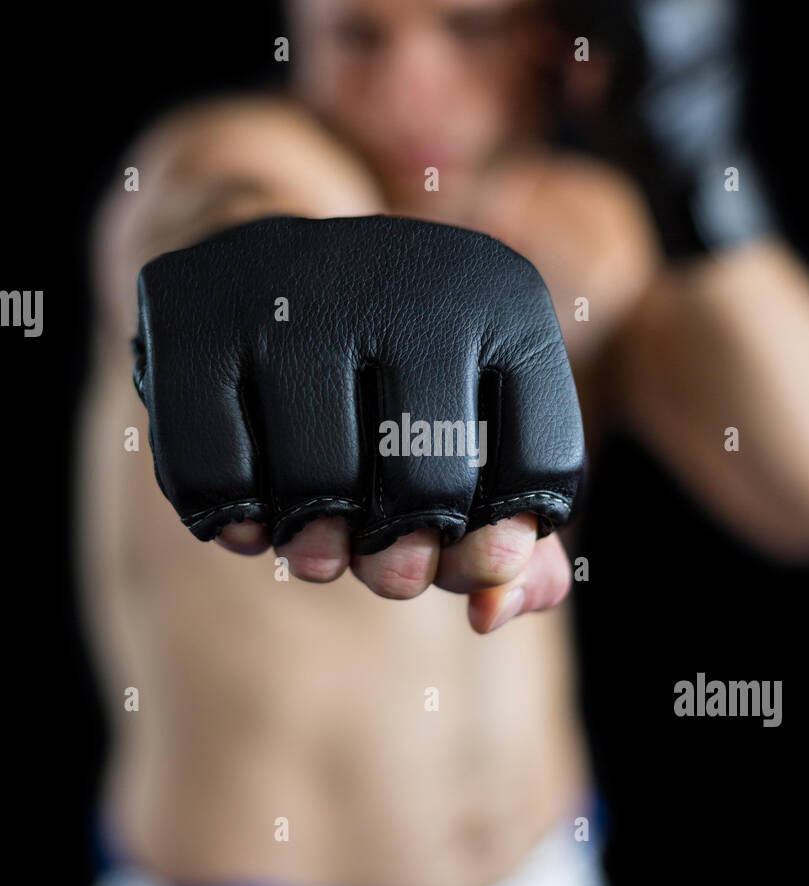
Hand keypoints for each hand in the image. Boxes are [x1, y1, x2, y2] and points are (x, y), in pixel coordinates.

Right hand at [133, 213, 583, 621]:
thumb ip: (509, 533)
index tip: (462, 544)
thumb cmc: (394, 379)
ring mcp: (293, 285)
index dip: (501, 543)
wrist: (272, 273)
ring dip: (317, 550)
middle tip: (388, 567)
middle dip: (407, 558)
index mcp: (503, 296)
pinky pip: (213, 477)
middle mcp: (406, 273)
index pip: (539, 470)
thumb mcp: (472, 435)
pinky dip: (235, 524)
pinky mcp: (194, 314)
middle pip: (428, 487)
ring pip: (315, 485)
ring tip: (320, 546)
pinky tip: (255, 519)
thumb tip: (494, 613)